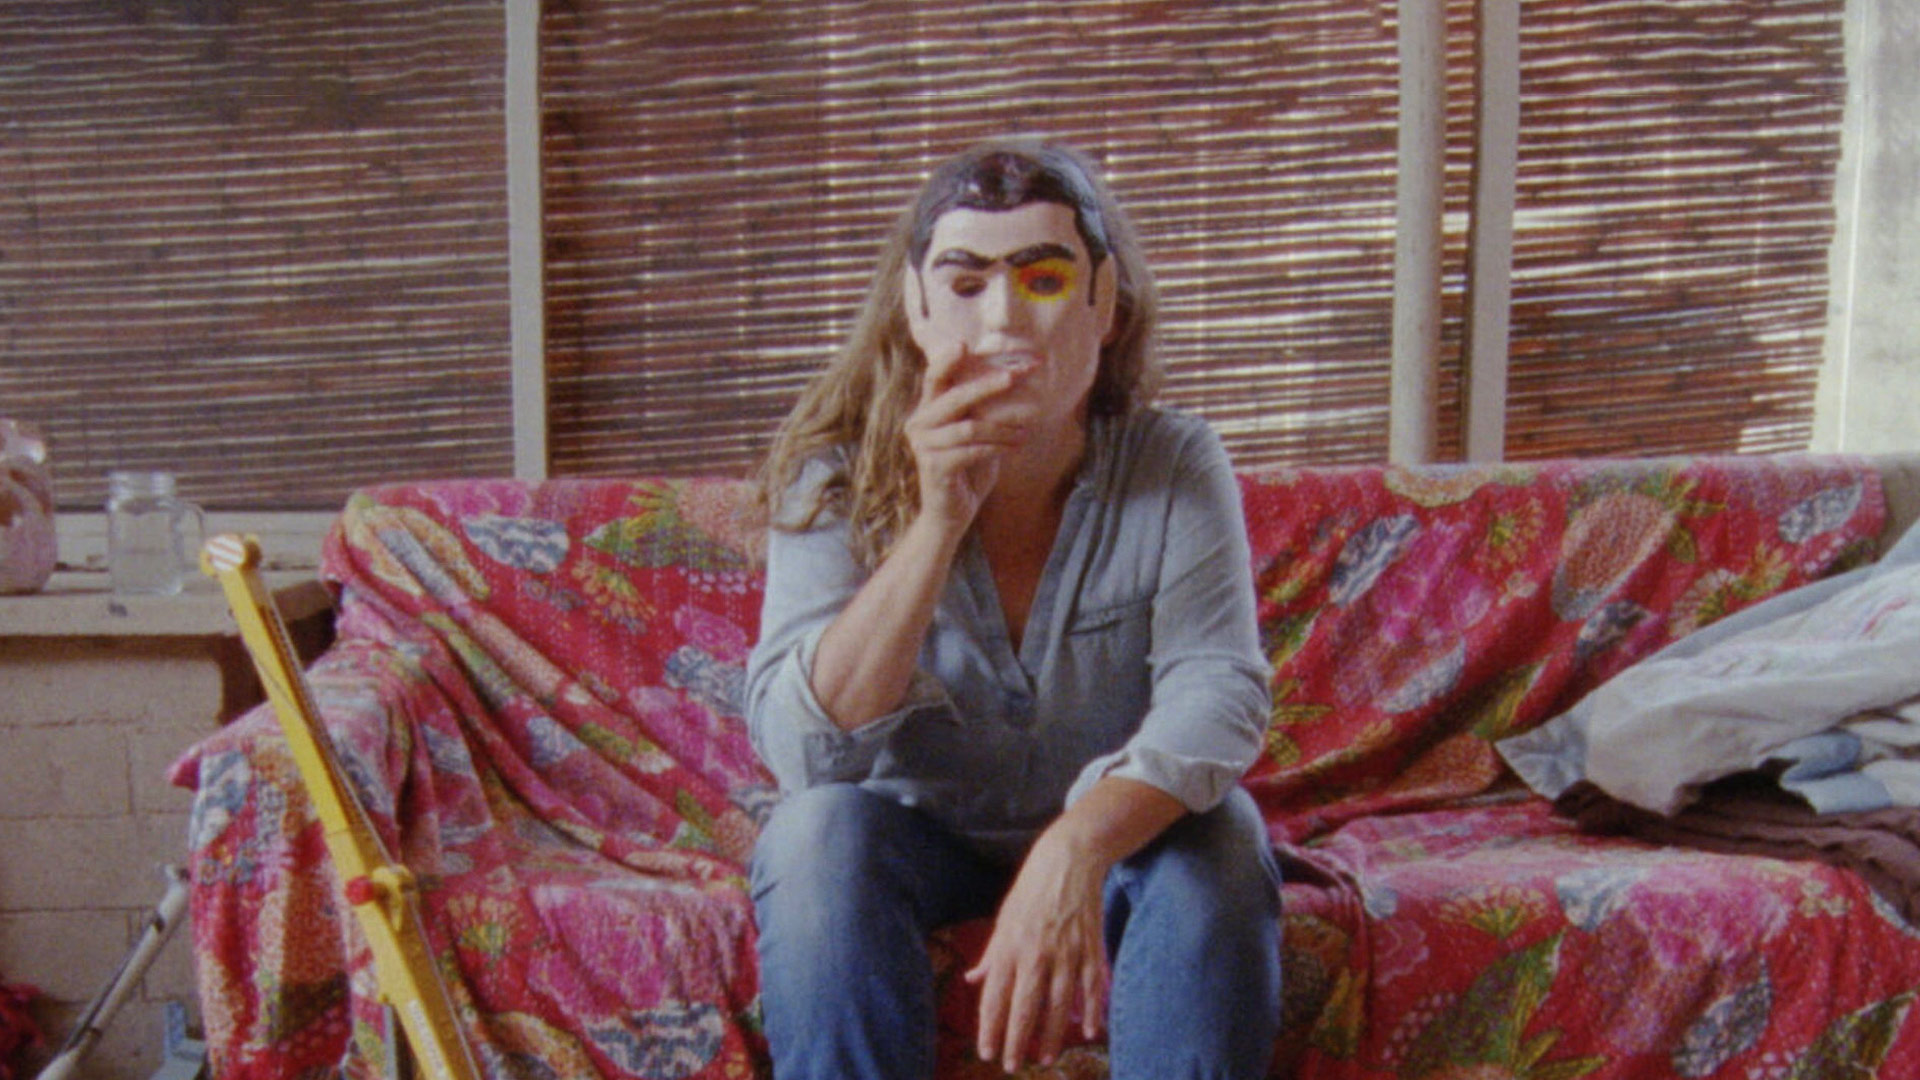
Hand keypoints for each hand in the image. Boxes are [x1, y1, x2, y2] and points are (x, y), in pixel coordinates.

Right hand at [903, 345, 1035, 532]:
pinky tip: (1015, 447)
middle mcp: (919, 424)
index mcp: (927, 410)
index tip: (964, 343)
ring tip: (1025, 432)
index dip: (947, 360)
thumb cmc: (966, 469)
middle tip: (1014, 377)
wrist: (950, 514)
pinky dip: (998, 447)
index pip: (934, 377)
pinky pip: (972, 450)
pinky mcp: (934, 467)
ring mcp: (923, 446)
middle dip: (986, 385)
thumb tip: (1011, 380)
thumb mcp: (974, 434)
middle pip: (954, 397)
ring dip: (1003, 429)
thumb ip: (981, 410)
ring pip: (970, 427)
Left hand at [965, 827, 1109, 1071]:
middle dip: (1017, 1040)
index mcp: (1009, 946)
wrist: (1069, 860)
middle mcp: (1036, 953)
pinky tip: (1088, 1031)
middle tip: (1012, 1065)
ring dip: (1052, 1035)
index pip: (995, 996)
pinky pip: (1091, 987)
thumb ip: (991, 953)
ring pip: (1058, 1004)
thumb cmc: (1031, 890)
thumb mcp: (1004, 918)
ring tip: (1044, 1058)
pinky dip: (1092, 1010)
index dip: (991, 1027)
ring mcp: (1066, 952)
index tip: (987, 1051)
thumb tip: (972, 978)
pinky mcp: (1091, 948)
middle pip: (1025, 1006)